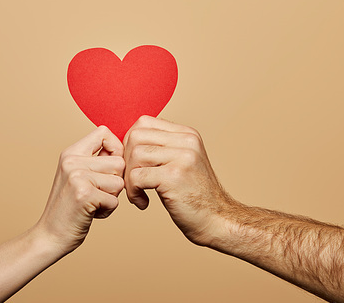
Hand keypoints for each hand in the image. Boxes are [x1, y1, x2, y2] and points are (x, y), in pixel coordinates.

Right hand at [38, 126, 124, 255]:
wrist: (50, 235)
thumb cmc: (71, 206)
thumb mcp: (78, 175)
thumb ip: (98, 160)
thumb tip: (127, 146)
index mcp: (71, 152)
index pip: (103, 131)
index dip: (116, 147)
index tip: (110, 166)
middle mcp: (72, 161)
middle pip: (119, 161)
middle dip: (115, 180)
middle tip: (98, 192)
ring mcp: (77, 177)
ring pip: (119, 182)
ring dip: (112, 197)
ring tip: (94, 202)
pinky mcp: (84, 195)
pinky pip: (115, 200)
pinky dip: (107, 211)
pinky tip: (91, 213)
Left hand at [124, 116, 234, 246]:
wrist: (217, 221)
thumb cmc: (193, 196)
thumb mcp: (181, 163)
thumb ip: (161, 148)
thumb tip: (127, 141)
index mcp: (187, 134)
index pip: (144, 123)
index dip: (129, 144)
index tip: (133, 165)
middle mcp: (187, 140)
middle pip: (135, 136)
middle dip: (126, 160)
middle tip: (132, 182)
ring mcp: (183, 157)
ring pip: (135, 155)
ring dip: (128, 178)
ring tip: (137, 193)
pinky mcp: (174, 176)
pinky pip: (137, 176)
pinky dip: (133, 192)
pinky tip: (143, 202)